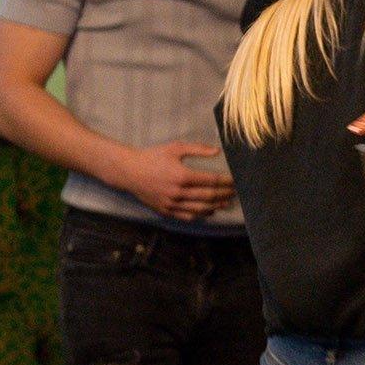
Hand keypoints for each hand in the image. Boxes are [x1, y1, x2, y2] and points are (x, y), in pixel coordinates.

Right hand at [116, 143, 234, 221]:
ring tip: (226, 203)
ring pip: (200, 209)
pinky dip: (200, 215)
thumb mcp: (175, 148)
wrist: (129, 171)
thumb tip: (217, 151)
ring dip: (216, 206)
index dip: (226, 182)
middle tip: (235, 193)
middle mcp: (178, 192)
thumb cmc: (153, 157)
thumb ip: (197, 149)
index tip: (235, 181)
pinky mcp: (166, 210)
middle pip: (209, 196)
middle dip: (224, 194)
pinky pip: (187, 216)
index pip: (212, 181)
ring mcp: (172, 204)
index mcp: (182, 175)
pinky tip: (209, 211)